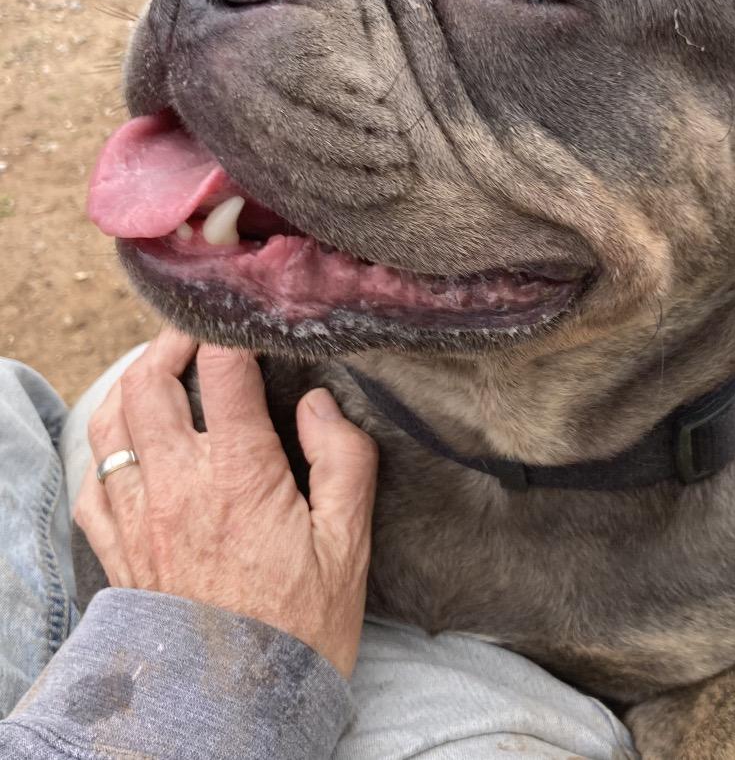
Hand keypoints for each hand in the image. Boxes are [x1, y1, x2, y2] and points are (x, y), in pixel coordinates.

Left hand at [74, 327, 377, 677]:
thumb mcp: (348, 543)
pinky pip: (92, 480)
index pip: (224, 370)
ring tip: (160, 371)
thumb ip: (342, 459)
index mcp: (240, 473)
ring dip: (131, 384)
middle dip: (171, 342)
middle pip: (149, 382)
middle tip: (197, 333)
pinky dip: (105, 447)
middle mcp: (178, 484)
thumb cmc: (301, 624)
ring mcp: (139, 515)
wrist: (236, 708)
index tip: (248, 321)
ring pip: (110, 423)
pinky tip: (130, 444)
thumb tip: (319, 401)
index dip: (233, 332)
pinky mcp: (119, 548)